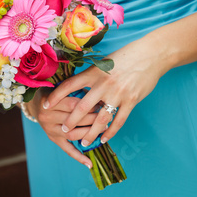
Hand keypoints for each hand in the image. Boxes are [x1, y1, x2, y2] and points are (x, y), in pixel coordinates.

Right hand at [24, 89, 106, 167]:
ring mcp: (49, 130)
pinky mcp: (52, 139)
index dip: (88, 104)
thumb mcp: (62, 88)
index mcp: (50, 102)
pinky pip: (66, 149)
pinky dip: (78, 157)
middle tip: (106, 117)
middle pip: (73, 120)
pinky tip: (89, 163)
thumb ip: (78, 93)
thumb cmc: (54, 93)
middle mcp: (47, 117)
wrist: (36, 103)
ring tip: (102, 130)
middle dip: (92, 119)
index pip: (72, 105)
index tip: (102, 103)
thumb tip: (100, 99)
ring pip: (72, 135)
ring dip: (88, 134)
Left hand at [45, 37, 170, 162]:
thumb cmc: (126, 57)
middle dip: (70, 121)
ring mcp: (118, 93)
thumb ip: (92, 76)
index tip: (45, 106)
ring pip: (100, 119)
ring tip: (83, 142)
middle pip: (82, 107)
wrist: (151, 54)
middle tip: (63, 130)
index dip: (56, 96)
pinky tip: (104, 139)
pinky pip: (118, 121)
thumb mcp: (105, 63)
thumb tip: (77, 87)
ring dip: (90, 133)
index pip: (69, 85)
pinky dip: (110, 132)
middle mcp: (104, 83)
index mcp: (95, 72)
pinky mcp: (132, 100)